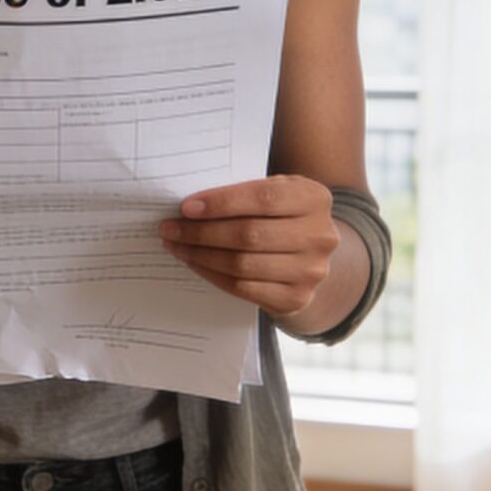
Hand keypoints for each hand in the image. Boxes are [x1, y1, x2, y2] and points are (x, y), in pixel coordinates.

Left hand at [159, 175, 339, 323]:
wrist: (310, 258)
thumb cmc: (283, 216)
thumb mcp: (279, 193)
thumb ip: (247, 192)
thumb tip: (192, 205)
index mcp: (315, 199)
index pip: (264, 198)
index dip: (222, 203)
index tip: (187, 207)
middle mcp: (320, 236)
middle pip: (250, 234)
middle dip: (202, 232)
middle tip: (170, 228)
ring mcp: (310, 271)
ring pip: (243, 264)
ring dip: (201, 255)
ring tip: (177, 245)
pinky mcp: (295, 298)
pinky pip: (243, 288)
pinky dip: (212, 275)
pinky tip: (195, 263)